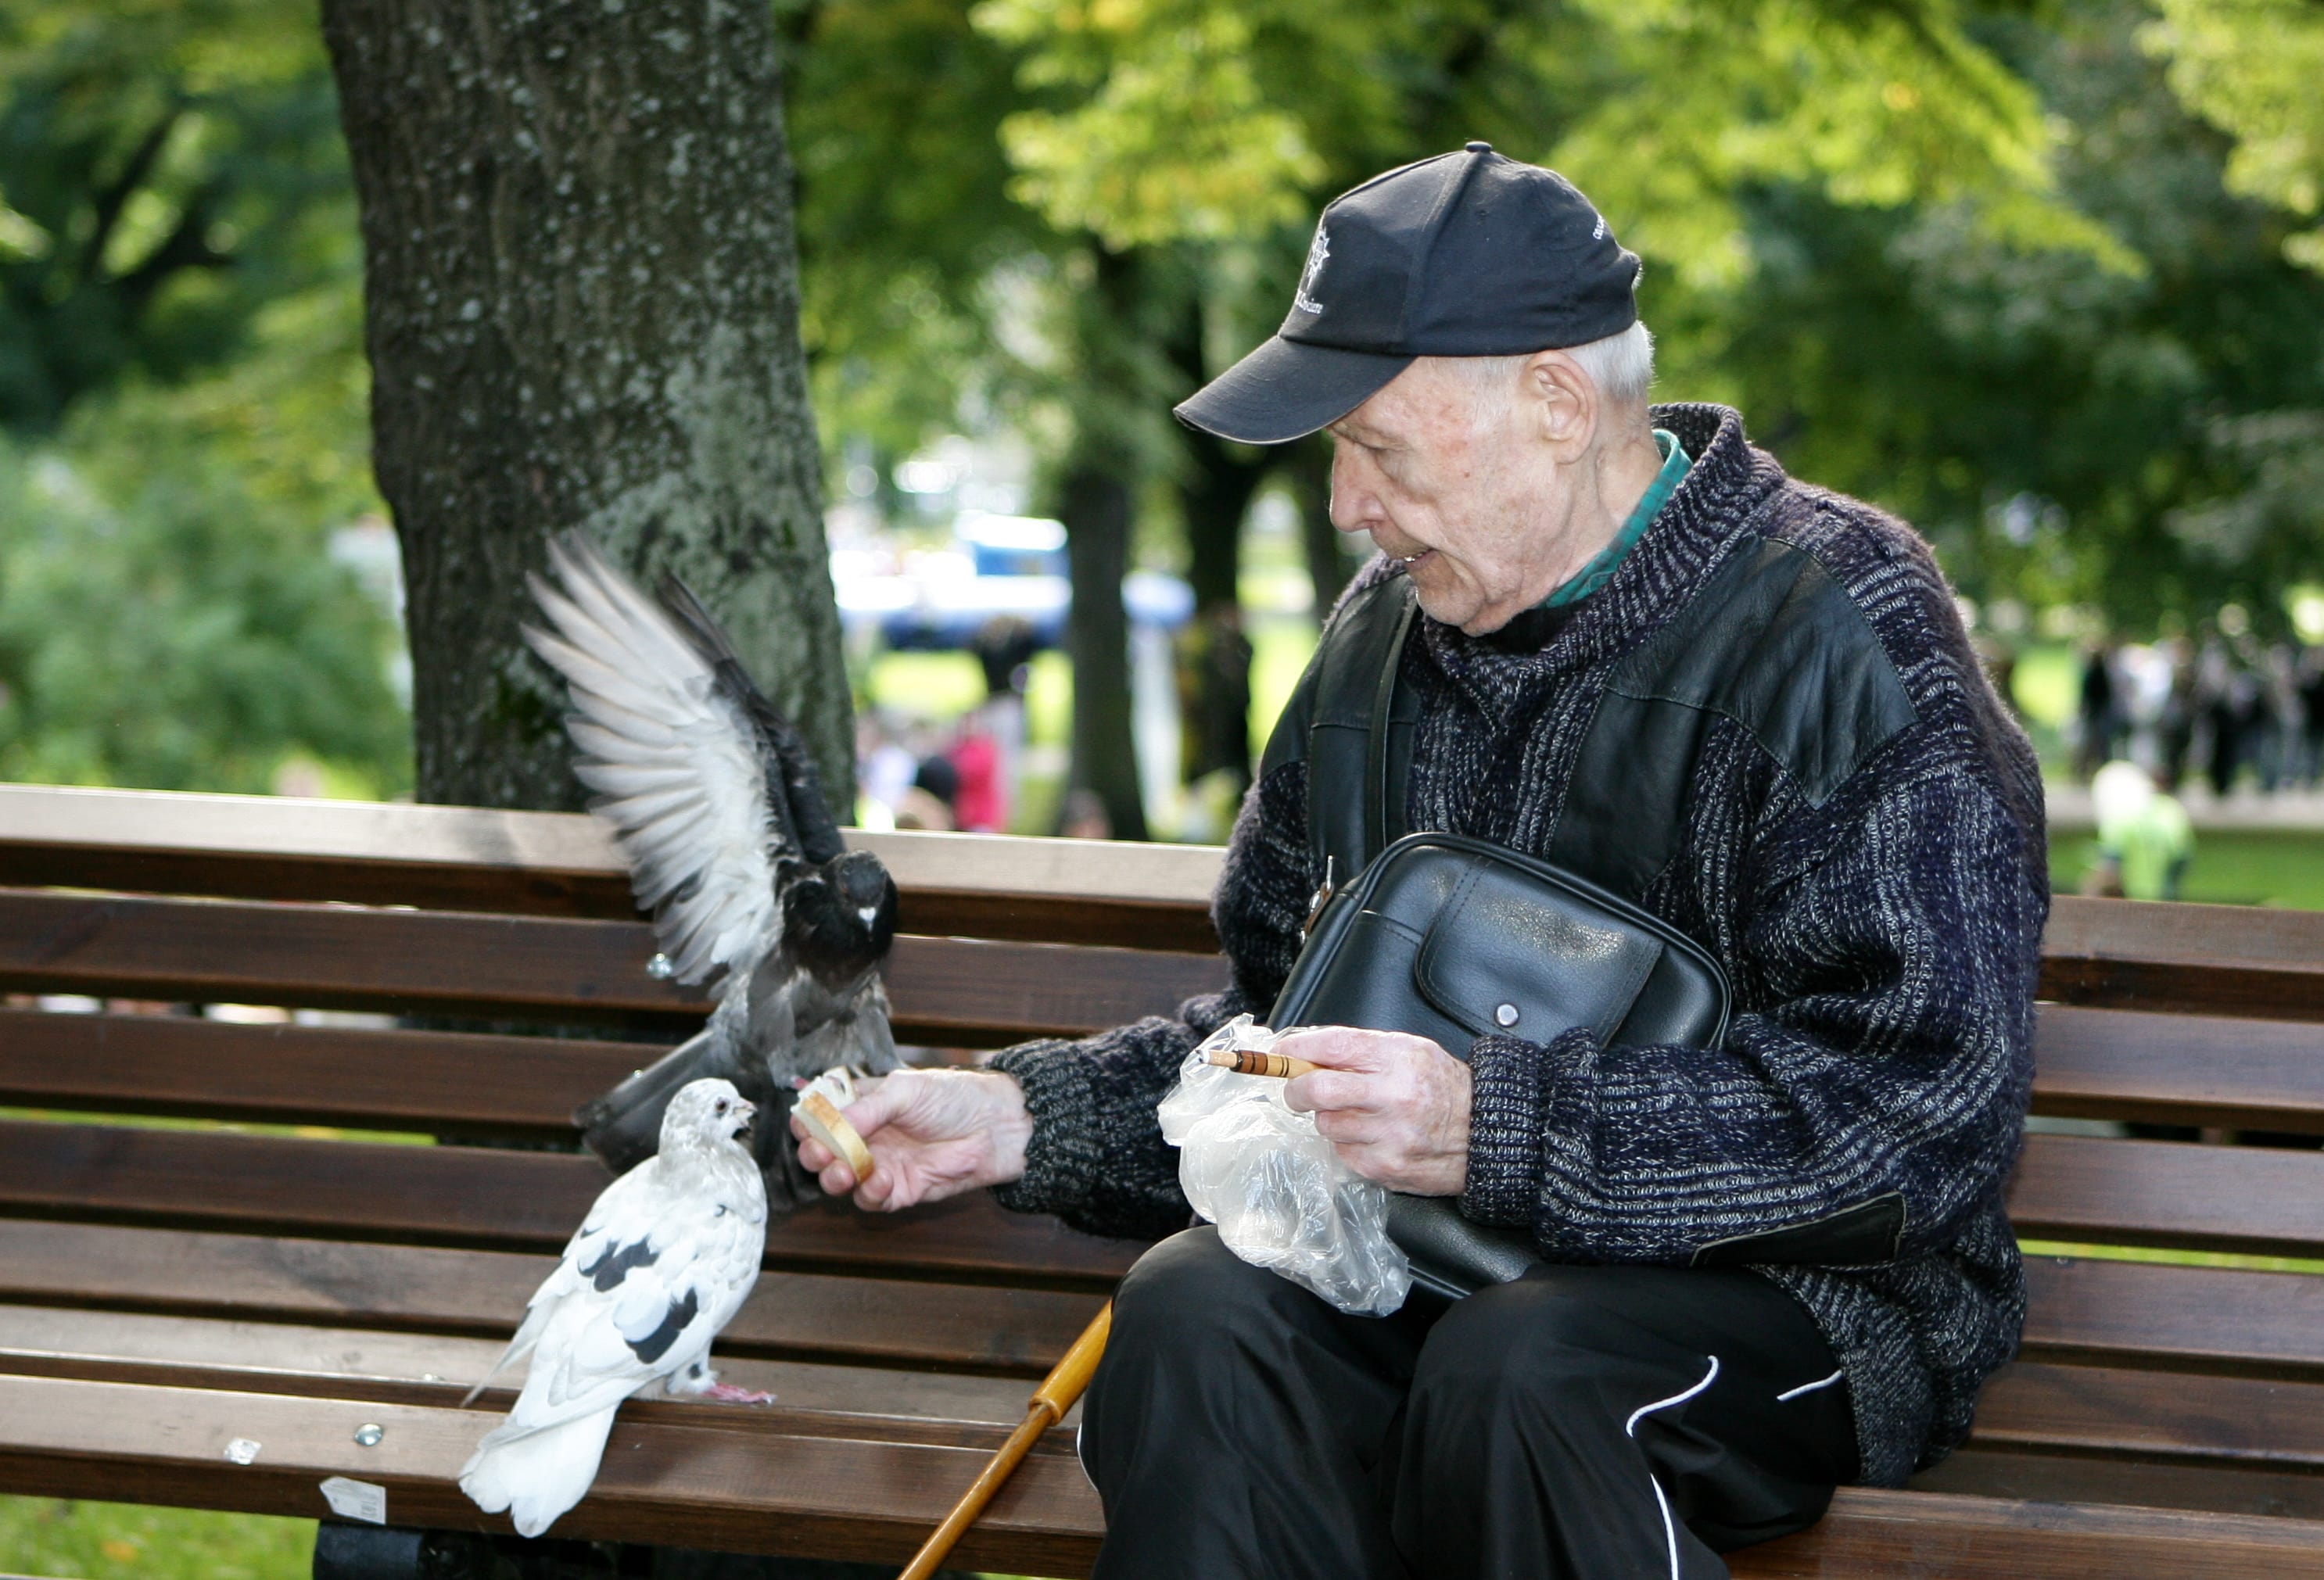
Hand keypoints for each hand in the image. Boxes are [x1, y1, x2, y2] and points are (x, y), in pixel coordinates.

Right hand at [790, 1068, 1031, 1211]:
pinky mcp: (899, 1191)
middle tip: (821, 1154)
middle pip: (823, 1152)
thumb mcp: (907, 1090)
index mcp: (863, 1106)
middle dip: (815, 1155)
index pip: (821, 1117)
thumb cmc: (953, 1098)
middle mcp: (866, 1137)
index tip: (806, 1126)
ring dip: (835, 1178)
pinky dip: (869, 1193)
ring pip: (841, 1180)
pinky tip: (880, 1180)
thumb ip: (869, 1108)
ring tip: (843, 1171)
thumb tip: (834, 1125)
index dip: (808, 1123)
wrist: (995, 1127)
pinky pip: (872, 1199)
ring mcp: (881, 1165)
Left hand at [1275, 1026, 1470, 1195]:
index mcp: (1398, 1058)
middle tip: (1297, 1090)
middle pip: (1316, 1090)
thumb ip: (1362, 1050)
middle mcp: (1393, 1096)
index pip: (1331, 1046)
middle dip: (1295, 1089)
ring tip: (1356, 1114)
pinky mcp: (1385, 1167)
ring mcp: (1388, 1136)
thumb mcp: (1410, 1051)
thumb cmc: (1444, 1088)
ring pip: (1325, 1124)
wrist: (1486, 1134)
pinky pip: (1342, 1152)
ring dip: (1329, 1118)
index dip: (1297, 1048)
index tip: (1282, 1051)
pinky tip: (1372, 1136)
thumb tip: (1307, 1052)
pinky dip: (1348, 1143)